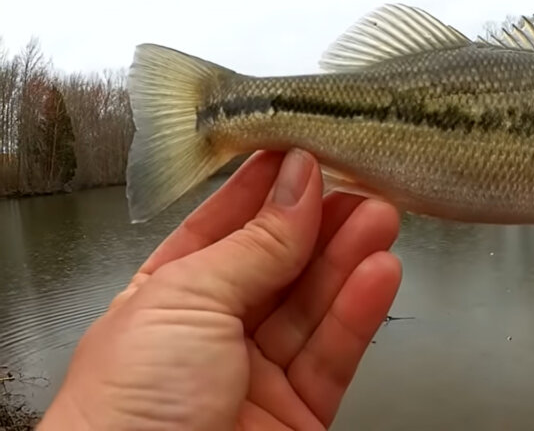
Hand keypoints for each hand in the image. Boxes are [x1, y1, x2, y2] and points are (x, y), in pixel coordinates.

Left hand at [38, 149, 402, 429]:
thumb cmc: (126, 409)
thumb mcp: (187, 299)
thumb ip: (254, 244)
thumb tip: (297, 185)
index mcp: (165, 298)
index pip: (223, 230)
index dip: (264, 192)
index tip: (304, 152)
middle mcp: (211, 335)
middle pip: (279, 266)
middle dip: (320, 223)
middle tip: (360, 183)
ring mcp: (256, 376)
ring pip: (313, 306)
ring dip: (350, 259)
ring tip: (383, 217)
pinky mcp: (299, 413)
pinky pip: (334, 354)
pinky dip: (360, 311)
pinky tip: (380, 273)